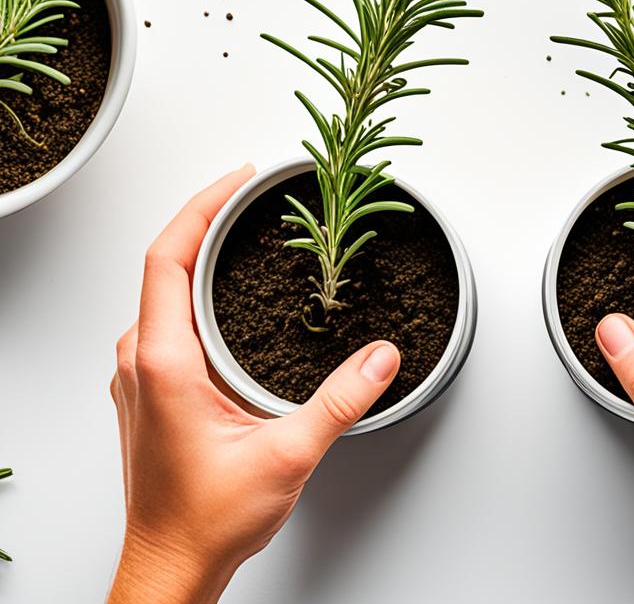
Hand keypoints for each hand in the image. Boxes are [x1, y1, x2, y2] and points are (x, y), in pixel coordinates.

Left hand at [108, 166, 401, 603]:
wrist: (172, 563)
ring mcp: (141, 374)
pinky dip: (194, 289)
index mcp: (165, 361)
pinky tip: (226, 294)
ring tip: (242, 232)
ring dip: (199, 253)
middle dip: (207, 218)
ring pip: (163, 290)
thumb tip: (381, 358)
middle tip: (250, 194)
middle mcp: (142, 359)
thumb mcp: (287, 455)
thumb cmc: (207, 519)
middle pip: (164, 262)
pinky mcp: (150, 388)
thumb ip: (340, 402)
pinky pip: (165, 317)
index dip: (201, 207)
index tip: (237, 182)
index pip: (168, 256)